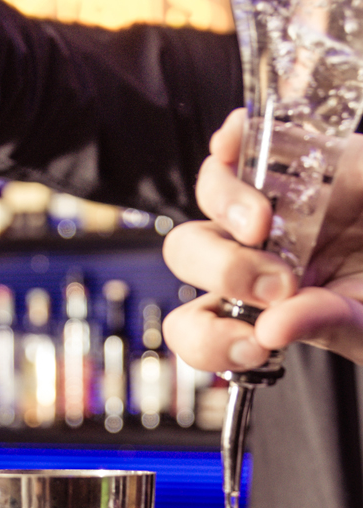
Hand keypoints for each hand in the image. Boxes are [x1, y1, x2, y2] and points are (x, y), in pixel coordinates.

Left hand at [163, 108, 362, 369]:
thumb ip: (319, 323)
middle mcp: (250, 251)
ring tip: (264, 222)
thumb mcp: (361, 317)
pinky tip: (238, 145)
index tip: (254, 345)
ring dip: (226, 207)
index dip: (204, 338)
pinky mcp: (294, 159)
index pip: (192, 323)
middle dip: (222, 271)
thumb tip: (271, 331)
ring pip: (210, 195)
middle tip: (280, 284)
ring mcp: (269, 202)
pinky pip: (242, 139)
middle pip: (187, 253)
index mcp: (252, 302)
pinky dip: (233, 138)